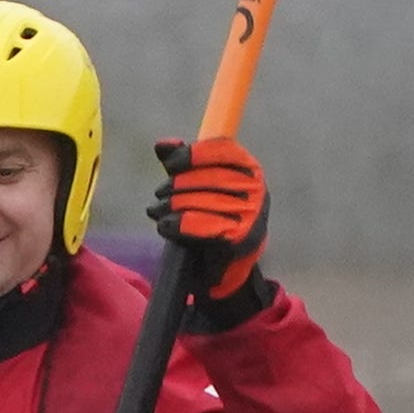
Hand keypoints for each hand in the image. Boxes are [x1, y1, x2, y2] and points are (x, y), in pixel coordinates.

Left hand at [149, 135, 275, 326]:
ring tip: (157, 212)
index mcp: (250, 170)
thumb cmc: (210, 221)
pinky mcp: (238, 239)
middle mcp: (256, 190)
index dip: (191, 155)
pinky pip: (198, 225)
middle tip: (159, 196)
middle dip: (174, 186)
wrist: (225, 268)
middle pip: (205, 177)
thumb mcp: (197, 188)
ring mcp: (250, 215)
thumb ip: (182, 165)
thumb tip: (162, 144)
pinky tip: (165, 226)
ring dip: (169, 207)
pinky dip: (175, 225)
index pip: (221, 150)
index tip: (170, 166)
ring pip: (198, 201)